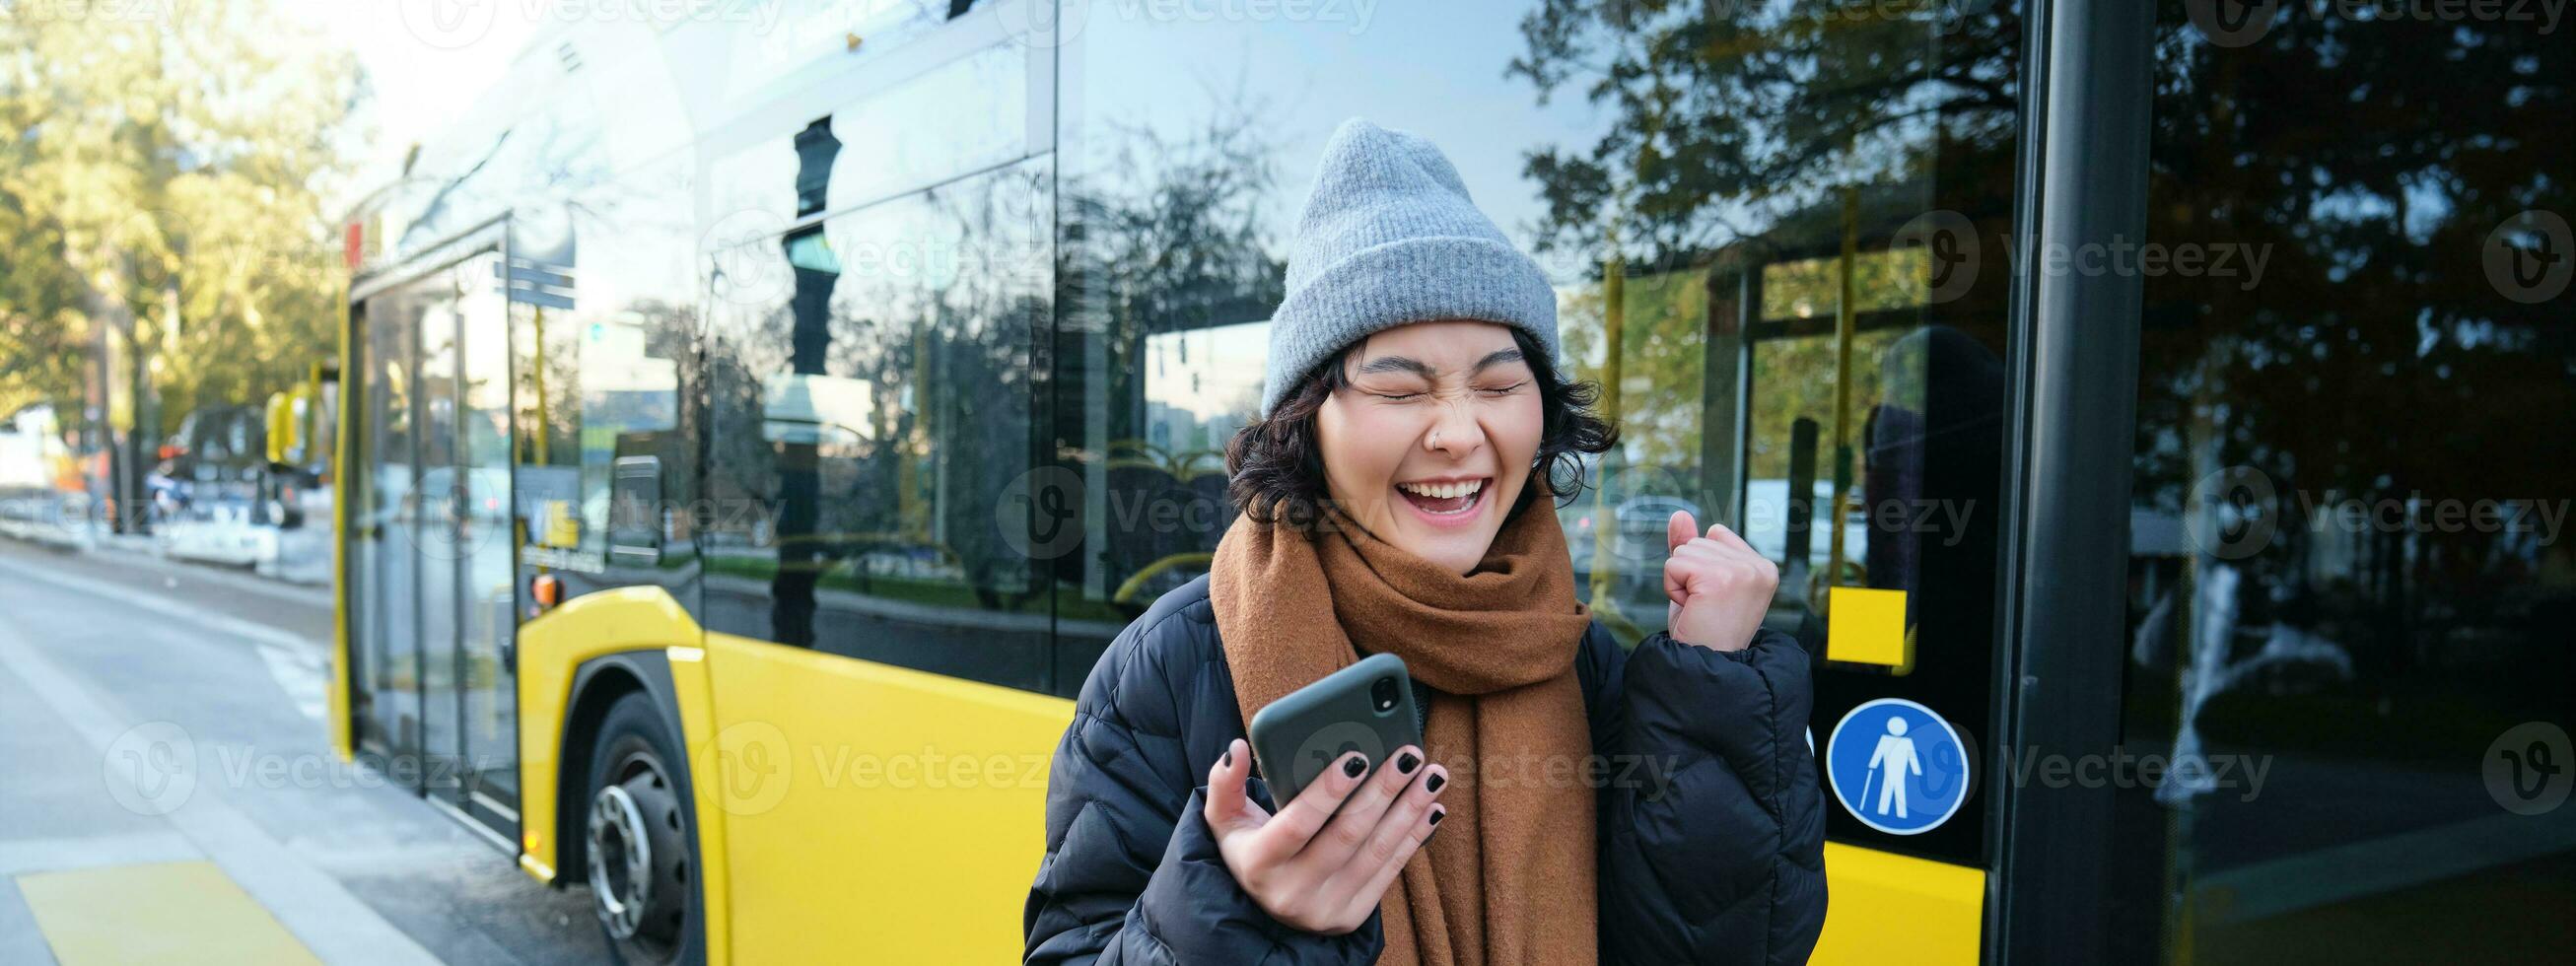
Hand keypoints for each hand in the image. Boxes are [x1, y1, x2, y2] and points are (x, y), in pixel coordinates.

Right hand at [1203, 738, 1445, 934]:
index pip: (1298, 825)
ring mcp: (1326, 909)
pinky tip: (1432, 808)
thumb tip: (1238, 747)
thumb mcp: (1225, 820)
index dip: (1329, 791)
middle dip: (1384, 790)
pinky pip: (1390, 872)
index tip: (1359, 756)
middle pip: (1347, 835)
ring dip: (1409, 810)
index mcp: (1259, 863)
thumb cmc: (1250, 848)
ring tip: (1431, 775)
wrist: (1265, 908)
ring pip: (1376, 852)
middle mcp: (1292, 893)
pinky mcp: (1352, 916)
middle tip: (1409, 754)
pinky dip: (1415, 837)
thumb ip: (1224, 783)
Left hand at [1664, 510, 1778, 652]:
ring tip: (1699, 610)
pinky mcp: (1719, 578)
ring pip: (1683, 551)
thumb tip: (1679, 514)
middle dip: (1689, 574)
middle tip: (1704, 609)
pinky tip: (1692, 610)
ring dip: (1680, 582)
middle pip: (1697, 542)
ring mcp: (1741, 571)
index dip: (1701, 567)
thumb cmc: (1704, 631)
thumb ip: (1691, 547)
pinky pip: (1673, 565)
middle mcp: (1759, 566)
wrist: (1705, 668)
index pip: (1715, 535)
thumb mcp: (1699, 583)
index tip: (1714, 600)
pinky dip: (1672, 588)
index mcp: (1763, 567)